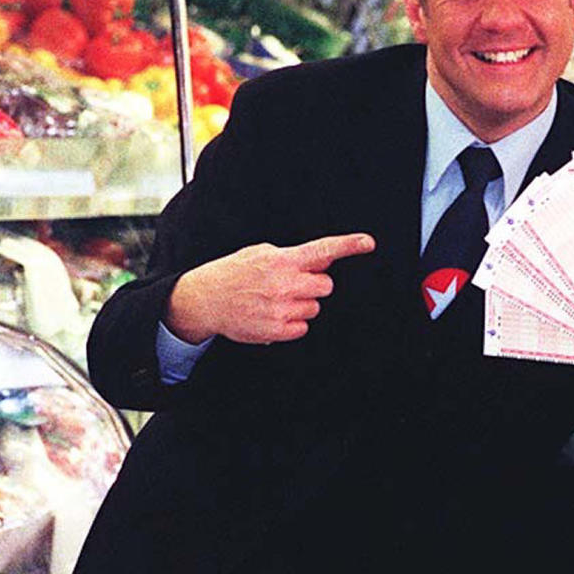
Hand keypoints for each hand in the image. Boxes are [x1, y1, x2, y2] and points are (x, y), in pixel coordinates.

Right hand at [166, 232, 375, 344]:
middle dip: (314, 285)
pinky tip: (272, 315)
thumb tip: (325, 259)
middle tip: (291, 286)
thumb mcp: (261, 253)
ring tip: (275, 301)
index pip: (322, 250)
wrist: (206, 299)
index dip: (348, 245)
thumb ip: (294, 256)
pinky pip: (302, 328)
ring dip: (301, 305)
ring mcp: (281, 308)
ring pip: (315, 308)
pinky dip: (291, 323)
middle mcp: (285, 283)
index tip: (368, 242)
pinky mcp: (277, 330)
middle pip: (326, 286)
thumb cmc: (234, 273)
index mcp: (282, 259)